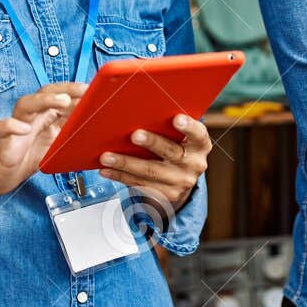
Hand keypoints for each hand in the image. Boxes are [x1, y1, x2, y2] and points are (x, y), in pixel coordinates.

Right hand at [0, 83, 85, 194]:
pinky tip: (23, 129)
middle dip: (65, 89)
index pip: (60, 95)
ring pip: (26, 104)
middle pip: (44, 93)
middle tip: (83, 90)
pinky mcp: (2, 139)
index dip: (76, 91)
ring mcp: (15, 125)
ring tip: (62, 101)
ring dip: (44, 100)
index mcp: (45, 115)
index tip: (95, 89)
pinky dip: (11, 126)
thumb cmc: (29, 156)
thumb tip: (97, 126)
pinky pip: (1, 128)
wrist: (3, 175)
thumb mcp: (57, 145)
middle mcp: (31, 116)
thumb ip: (72, 133)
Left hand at [96, 113, 210, 213]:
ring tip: (107, 157)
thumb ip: (166, 125)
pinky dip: (121, 176)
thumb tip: (136, 110)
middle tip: (134, 135)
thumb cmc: (174, 147)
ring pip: (150, 172)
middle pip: (171, 152)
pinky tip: (107, 170)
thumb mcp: (179, 137)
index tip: (176, 118)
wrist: (181, 181)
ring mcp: (181, 182)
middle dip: (151, 143)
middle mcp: (194, 164)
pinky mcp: (167, 196)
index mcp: (200, 145)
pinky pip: (140, 184)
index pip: (198, 134)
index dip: (188, 126)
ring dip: (126, 163)